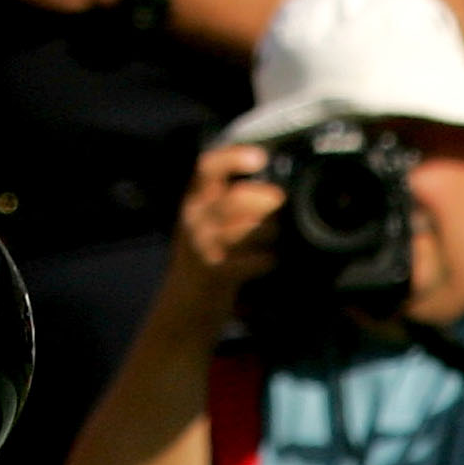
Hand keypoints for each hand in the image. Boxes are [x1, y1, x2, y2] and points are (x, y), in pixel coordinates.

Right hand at [159, 141, 285, 340]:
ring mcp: (203, 246)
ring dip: (268, 230)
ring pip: (244, 229)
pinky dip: (266, 259)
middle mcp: (195, 219)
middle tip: (280, 203)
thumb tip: (269, 185)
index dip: (233, 157)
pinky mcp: (216, 273)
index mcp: (194, 201)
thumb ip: (224, 201)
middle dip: (264, 200)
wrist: (183, 307)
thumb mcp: (204, 223)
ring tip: (274, 235)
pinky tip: (270, 260)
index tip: (260, 157)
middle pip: (234, 199)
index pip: (207, 167)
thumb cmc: (203, 259)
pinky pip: (250, 261)